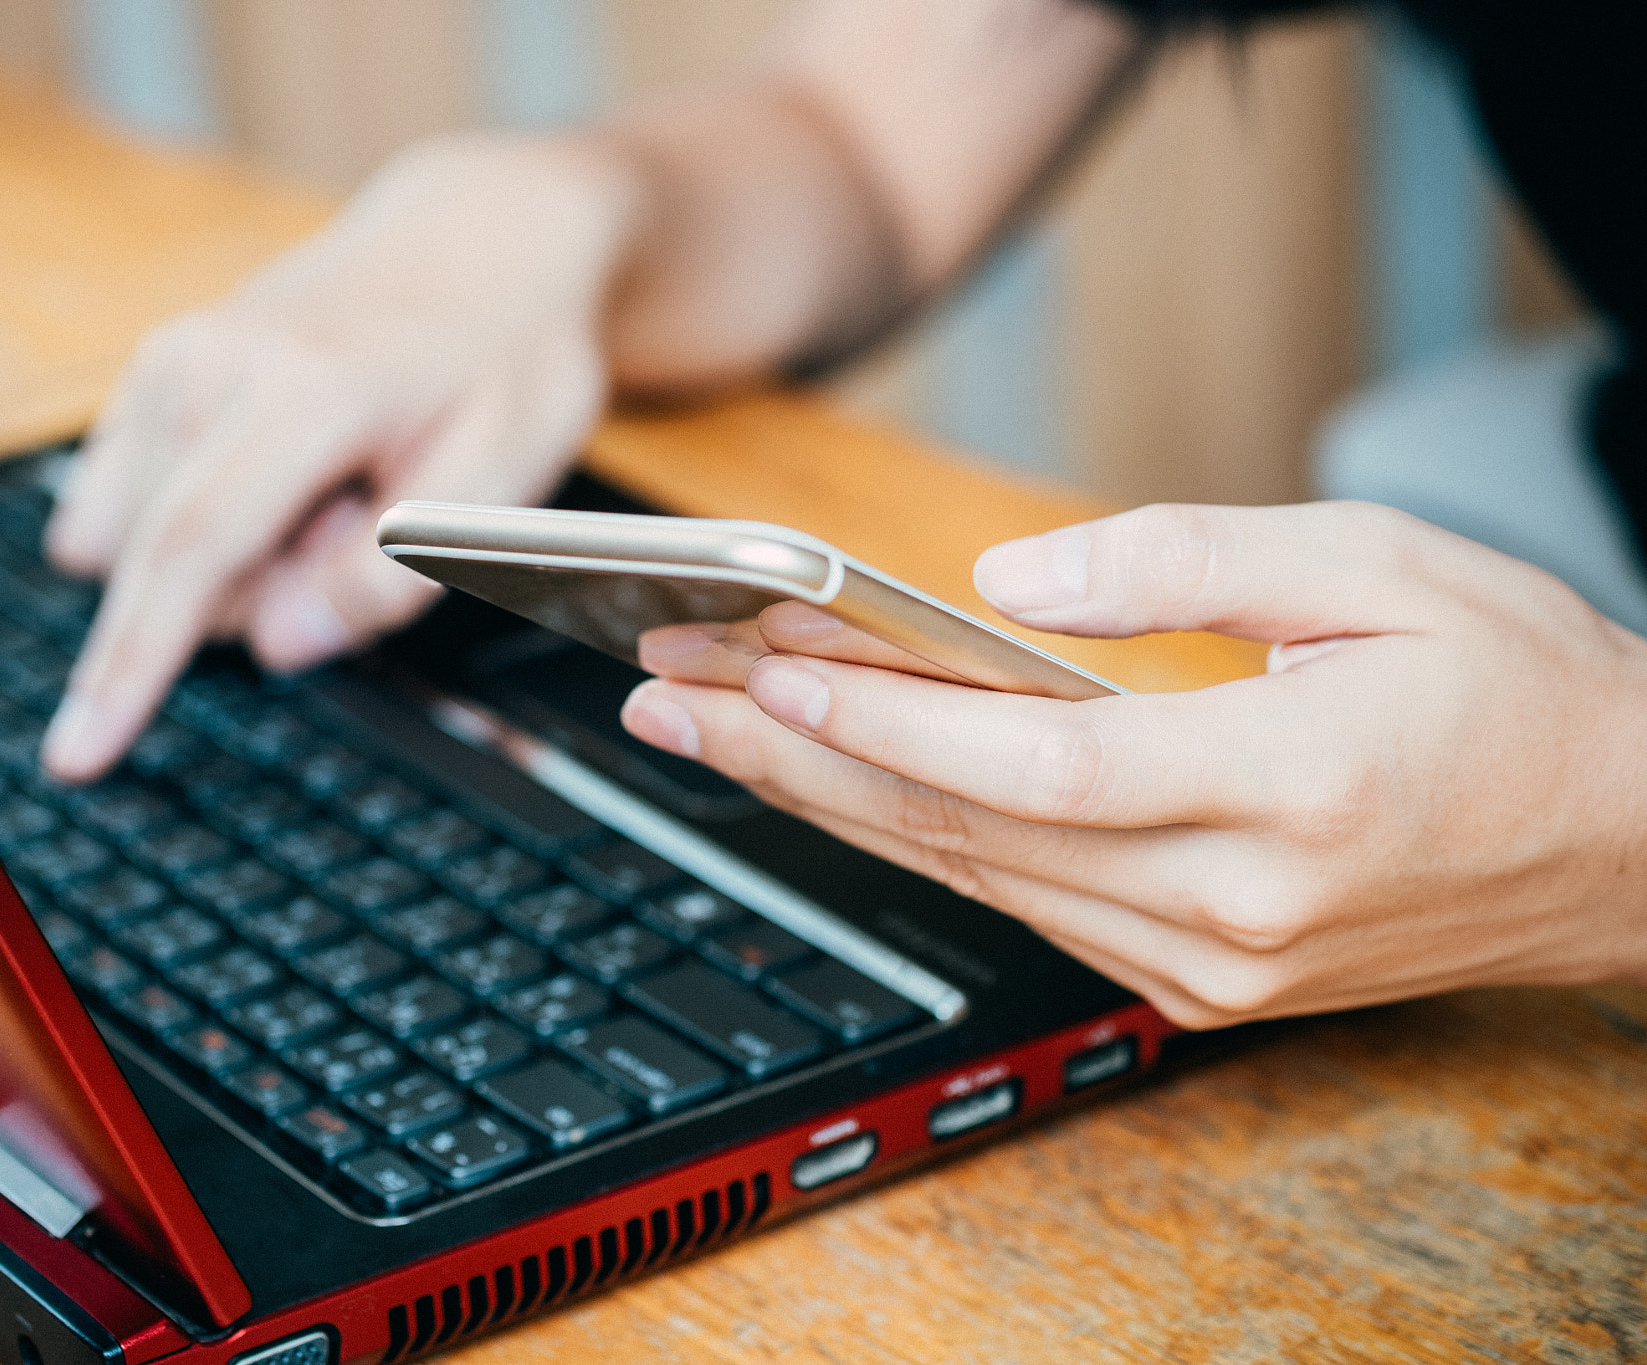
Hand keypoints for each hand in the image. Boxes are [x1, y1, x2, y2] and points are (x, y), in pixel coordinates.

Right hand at [38, 135, 639, 780]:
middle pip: (170, 568)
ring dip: (236, 556)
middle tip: (365, 512)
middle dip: (261, 587)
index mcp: (304, 392)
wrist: (476, 239)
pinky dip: (207, 518)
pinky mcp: (153, 369)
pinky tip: (285, 474)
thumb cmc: (506, 358)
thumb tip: (280, 644)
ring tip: (333, 487)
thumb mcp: (506, 476)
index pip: (191, 551)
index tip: (75, 757)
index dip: (129, 669)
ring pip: (149, 547)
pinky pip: (135, 507)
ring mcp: (169, 361)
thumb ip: (397, 573)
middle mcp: (209, 365)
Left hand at [622, 502, 1646, 1026]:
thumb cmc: (1516, 686)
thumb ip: (1179, 562)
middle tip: (666, 699)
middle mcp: (1233, 904)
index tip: (761, 670)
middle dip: (793, 760)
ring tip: (711, 732)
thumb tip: (1008, 576)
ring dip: (829, 800)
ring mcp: (1209, 963)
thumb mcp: (1374, 563)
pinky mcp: (1197, 982)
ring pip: (973, 876)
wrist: (1625, 838)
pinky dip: (920, 835)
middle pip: (963, 831)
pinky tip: (835, 784)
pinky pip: (1024, 904)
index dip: (884, 722)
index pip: (1035, 766)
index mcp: (1287, 789)